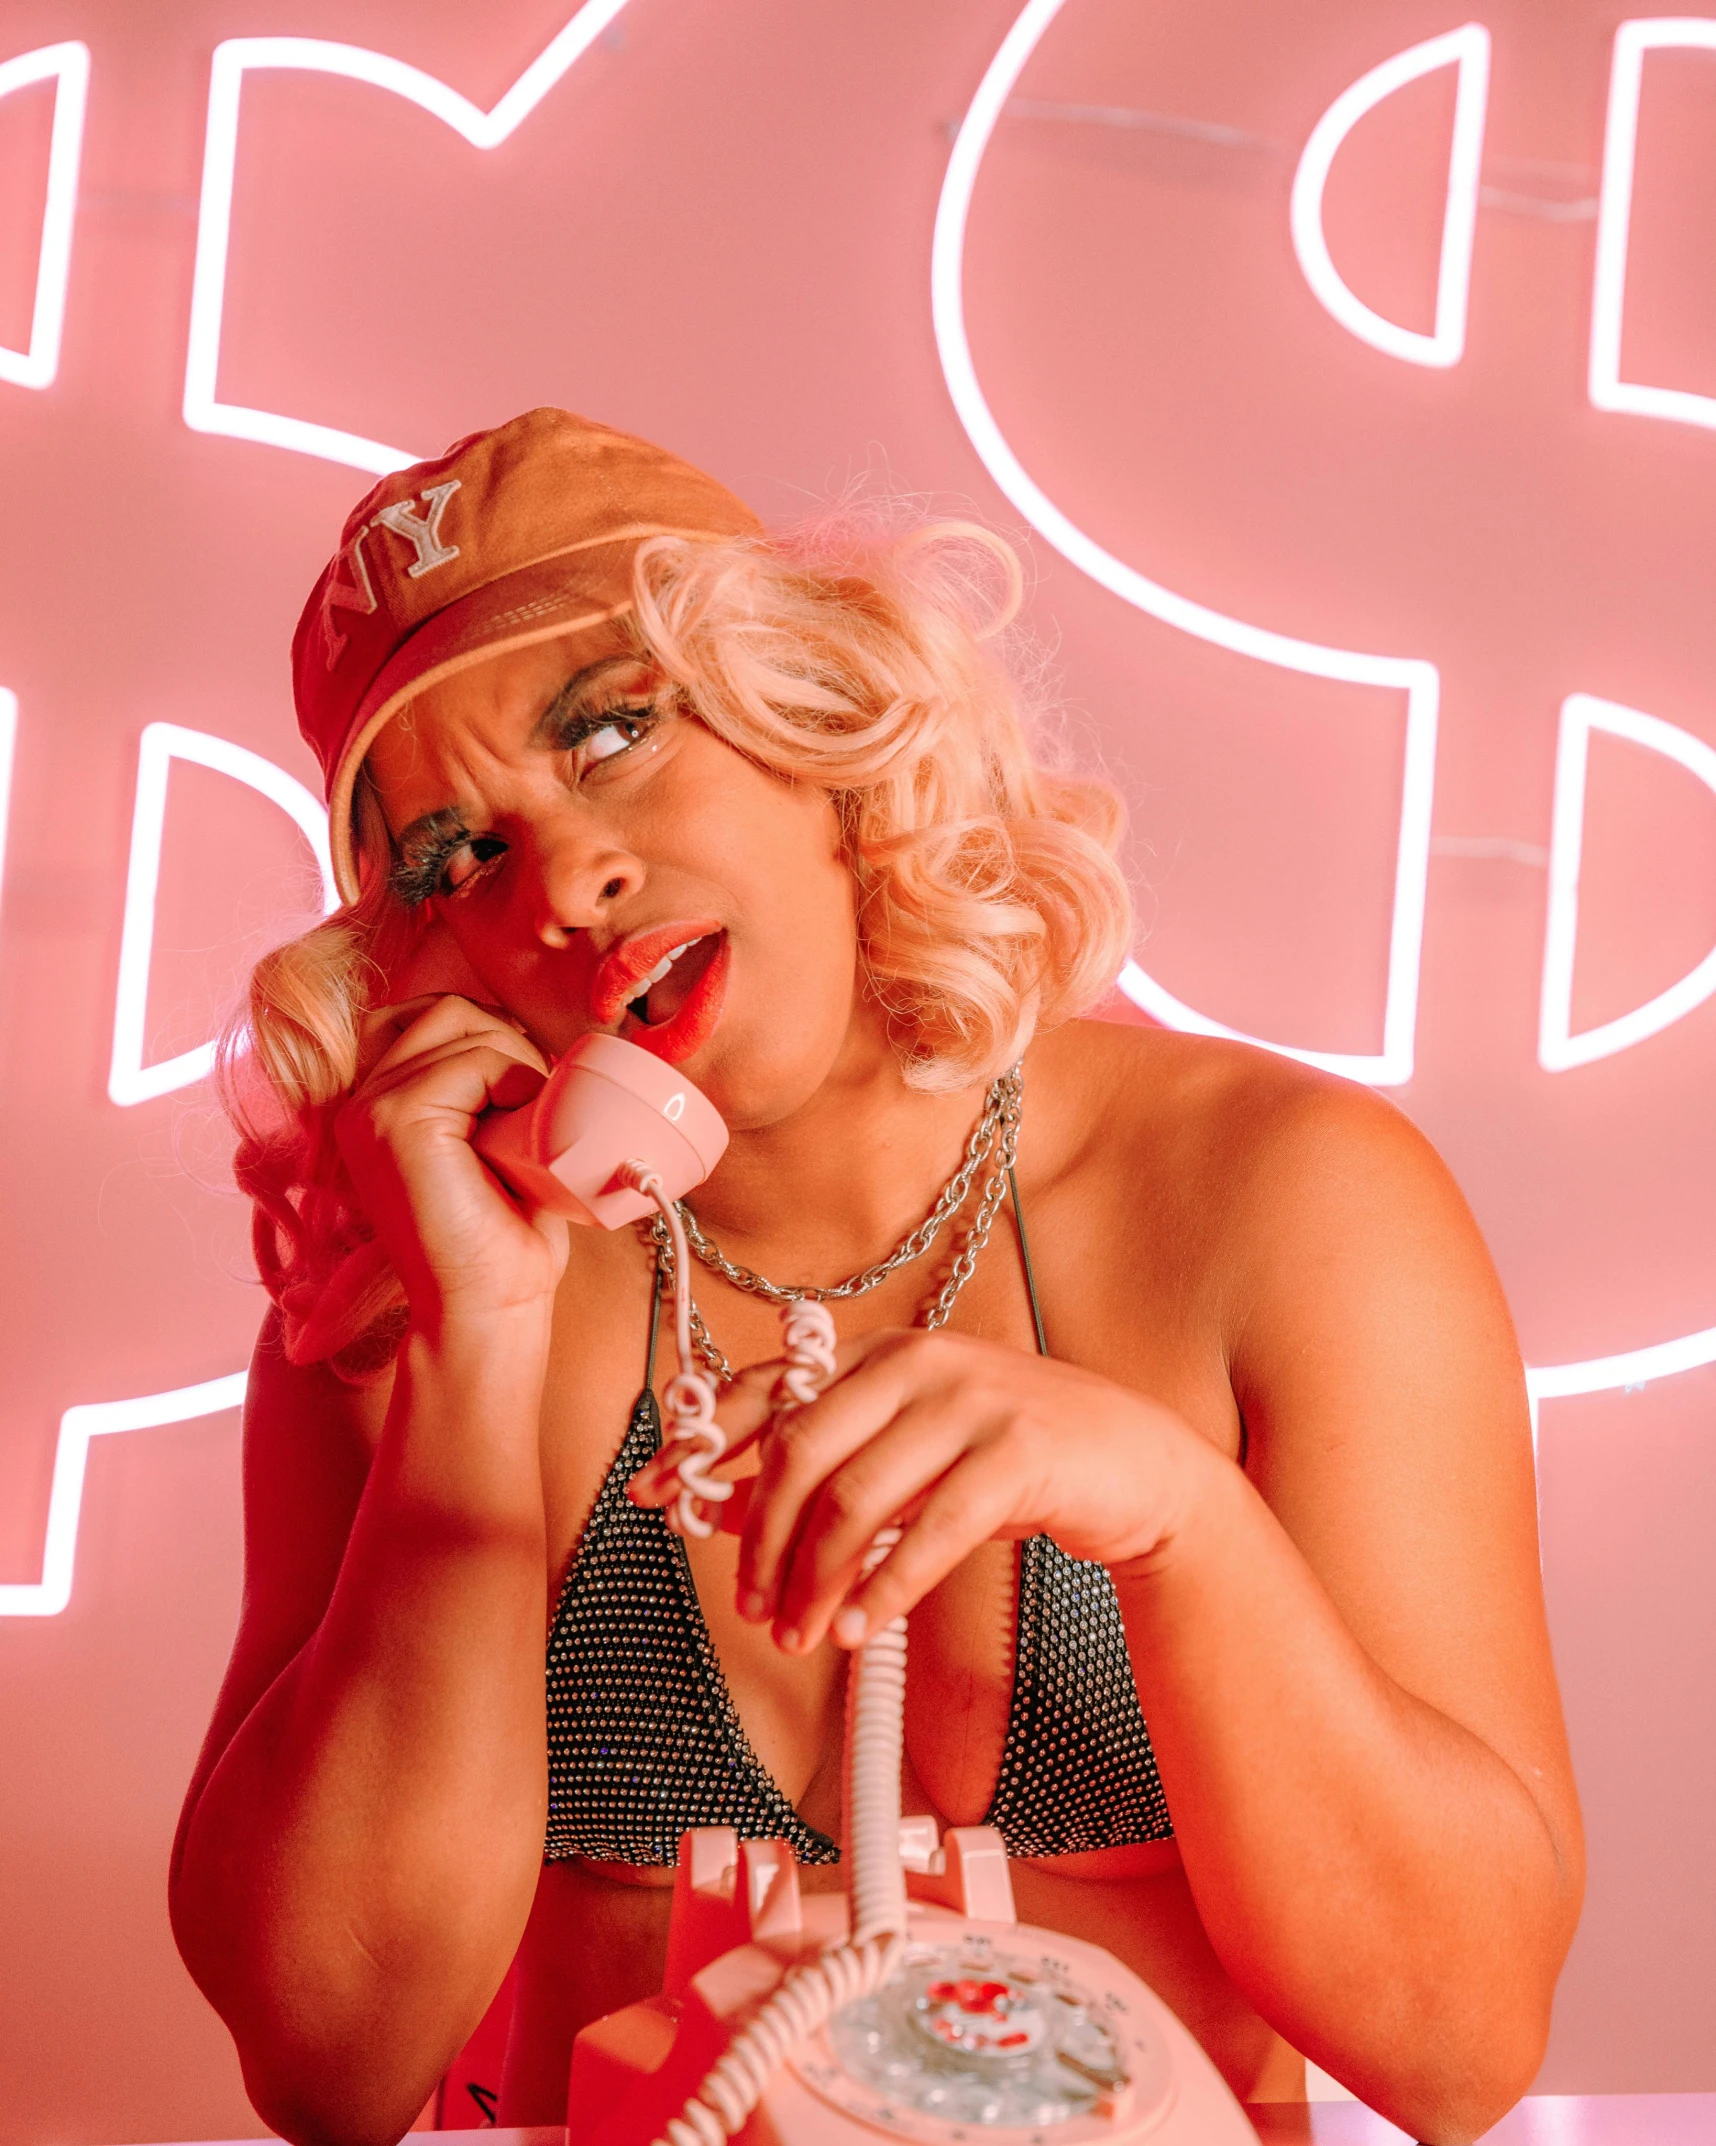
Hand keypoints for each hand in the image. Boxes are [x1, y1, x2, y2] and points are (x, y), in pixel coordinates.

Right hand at [334, 995, 570, 1328]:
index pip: (432, 1014)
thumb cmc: (500, 1232)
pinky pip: (475, 1060)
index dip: (493, 1038)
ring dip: (515, 1065)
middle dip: (509, 1044)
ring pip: (464, 1024)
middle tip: (531, 1114)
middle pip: (449, 1008)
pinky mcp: (393, 1120)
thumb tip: (526, 1030)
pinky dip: (515, 1085)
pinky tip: (517, 1139)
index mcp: (376, 1101)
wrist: (486, 1305)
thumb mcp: (490, 1138)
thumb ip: (484, 1081)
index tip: (520, 1095)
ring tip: (523, 1131)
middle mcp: (362, 1098)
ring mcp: (371, 1106)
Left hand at [641, 1328, 1216, 1653]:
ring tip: (803, 1635)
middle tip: (755, 1610)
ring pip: (857, 1497)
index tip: (647, 1492)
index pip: (771, 1390)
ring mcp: (972, 1402)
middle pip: (801, 1451)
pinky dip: (885, 1589)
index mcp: (882, 1354)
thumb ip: (831, 1475)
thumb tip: (724, 1513)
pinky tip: (862, 1632)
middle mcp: (919, 1362)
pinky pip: (930, 1531)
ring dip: (816, 1579)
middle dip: (763, 1541)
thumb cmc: (1012, 1460)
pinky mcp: (1019, 1452)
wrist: (1136, 1463)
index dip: (702, 1444)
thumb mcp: (913, 1457)